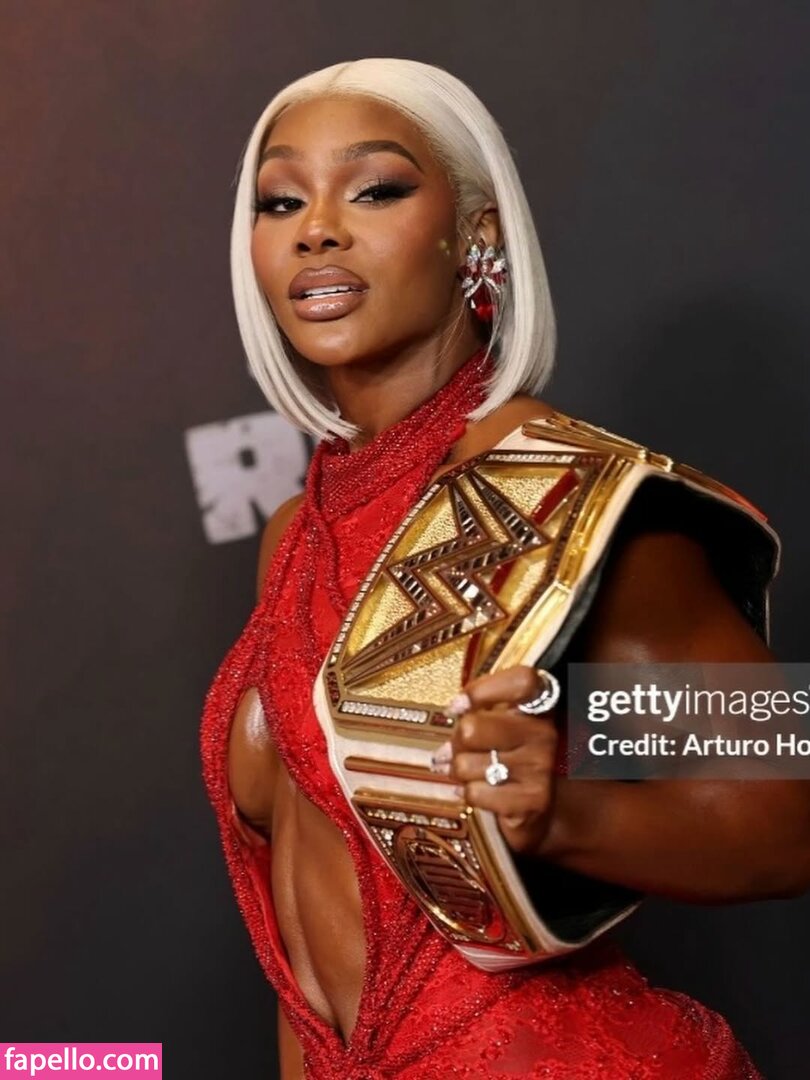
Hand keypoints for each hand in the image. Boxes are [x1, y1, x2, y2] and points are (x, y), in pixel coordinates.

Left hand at [432, 665, 558, 855]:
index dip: (483, 690)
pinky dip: (468, 793)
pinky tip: (478, 789)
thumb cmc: (510, 757)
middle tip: (457, 748)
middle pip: (472, 728)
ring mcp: (540, 766)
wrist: (540, 808)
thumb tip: (455, 709)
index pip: (522, 681)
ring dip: (459, 771)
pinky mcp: (533, 799)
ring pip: (466, 764)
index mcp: (538, 706)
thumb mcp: (501, 724)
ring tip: (468, 772)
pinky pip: (475, 792)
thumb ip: (481, 709)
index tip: (457, 706)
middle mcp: (543, 733)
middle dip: (455, 742)